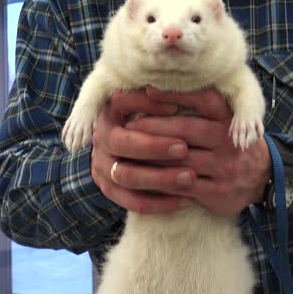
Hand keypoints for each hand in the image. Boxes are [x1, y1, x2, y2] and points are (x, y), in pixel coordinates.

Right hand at [90, 89, 196, 213]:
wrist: (140, 153)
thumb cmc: (160, 120)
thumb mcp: (159, 104)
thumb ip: (165, 96)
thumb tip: (176, 90)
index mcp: (111, 110)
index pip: (122, 102)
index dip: (146, 105)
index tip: (175, 107)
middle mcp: (101, 138)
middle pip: (121, 143)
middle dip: (154, 146)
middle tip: (184, 148)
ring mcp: (103, 166)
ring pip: (128, 176)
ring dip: (161, 178)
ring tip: (191, 177)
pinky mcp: (111, 190)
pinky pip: (134, 202)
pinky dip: (161, 203)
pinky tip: (187, 199)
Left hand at [123, 87, 270, 216]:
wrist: (263, 177)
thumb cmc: (232, 141)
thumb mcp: (228, 118)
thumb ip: (201, 105)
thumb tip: (158, 88)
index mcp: (230, 118)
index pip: (203, 99)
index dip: (175, 94)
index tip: (148, 89)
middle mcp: (228, 140)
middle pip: (186, 129)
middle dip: (153, 126)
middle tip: (128, 123)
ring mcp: (224, 167)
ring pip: (180, 159)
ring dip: (152, 155)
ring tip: (129, 150)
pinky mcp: (218, 192)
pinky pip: (183, 186)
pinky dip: (161, 181)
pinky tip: (143, 175)